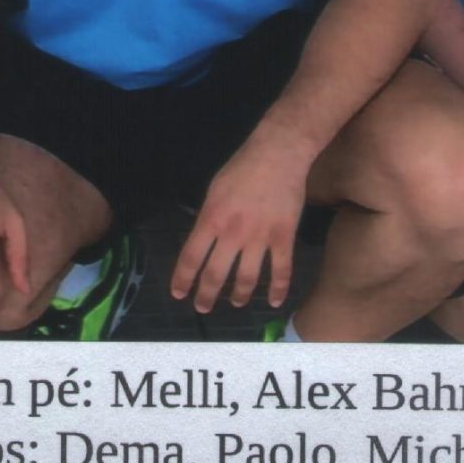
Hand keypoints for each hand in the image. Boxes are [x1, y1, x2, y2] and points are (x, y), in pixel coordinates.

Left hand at [171, 128, 314, 313]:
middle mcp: (232, 233)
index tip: (179, 293)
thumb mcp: (214, 190)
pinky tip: (273, 302)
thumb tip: (204, 239)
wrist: (277, 155)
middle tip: (202, 308)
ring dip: (238, 295)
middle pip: (215, 274)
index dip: (183, 279)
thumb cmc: (242, 168)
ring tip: (234, 303)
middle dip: (206, 295)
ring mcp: (259, 238)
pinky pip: (281, 271)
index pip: (191, 257)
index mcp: (211, 218)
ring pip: (246, 279)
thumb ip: (209, 217)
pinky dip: (277, 290)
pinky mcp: (284, 238)